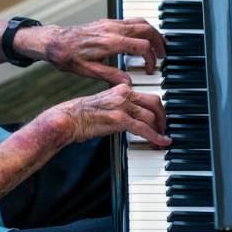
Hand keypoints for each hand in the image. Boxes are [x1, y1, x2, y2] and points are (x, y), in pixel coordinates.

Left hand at [18, 18, 165, 84]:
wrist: (54, 42)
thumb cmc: (67, 57)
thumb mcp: (87, 71)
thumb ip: (110, 76)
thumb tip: (129, 83)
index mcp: (109, 42)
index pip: (141, 47)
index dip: (150, 60)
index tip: (149, 70)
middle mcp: (112, 29)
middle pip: (146, 30)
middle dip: (158, 43)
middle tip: (163, 56)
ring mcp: (110, 23)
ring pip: (141, 22)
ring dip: (153, 33)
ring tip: (159, 46)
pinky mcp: (107, 22)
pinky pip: (131, 21)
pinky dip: (143, 28)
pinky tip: (143, 38)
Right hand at [47, 84, 170, 146]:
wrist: (67, 118)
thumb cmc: (81, 115)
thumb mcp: (105, 104)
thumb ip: (120, 107)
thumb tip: (133, 119)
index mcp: (120, 89)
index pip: (147, 96)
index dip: (157, 109)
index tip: (159, 119)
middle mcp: (124, 94)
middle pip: (155, 102)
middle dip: (163, 118)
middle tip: (164, 129)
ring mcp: (122, 106)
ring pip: (151, 116)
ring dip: (159, 130)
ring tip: (160, 140)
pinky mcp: (119, 119)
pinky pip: (144, 129)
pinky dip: (155, 137)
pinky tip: (160, 142)